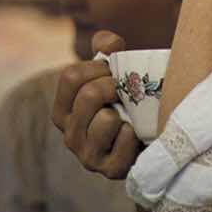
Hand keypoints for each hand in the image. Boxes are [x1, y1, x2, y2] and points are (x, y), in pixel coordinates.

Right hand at [51, 30, 139, 178]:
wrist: (148, 140)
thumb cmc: (125, 103)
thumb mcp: (112, 74)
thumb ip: (106, 50)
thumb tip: (109, 41)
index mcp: (63, 110)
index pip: (70, 77)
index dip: (96, 67)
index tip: (111, 72)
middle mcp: (69, 134)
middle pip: (89, 95)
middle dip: (114, 86)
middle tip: (125, 91)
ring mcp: (87, 155)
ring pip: (105, 119)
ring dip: (124, 112)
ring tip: (129, 116)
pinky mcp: (109, 170)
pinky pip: (125, 139)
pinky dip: (135, 132)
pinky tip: (136, 135)